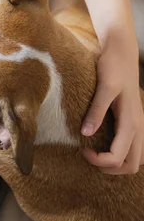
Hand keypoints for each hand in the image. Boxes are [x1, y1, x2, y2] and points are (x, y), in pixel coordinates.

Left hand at [82, 34, 143, 173]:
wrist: (121, 52)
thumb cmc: (112, 67)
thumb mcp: (103, 87)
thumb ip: (96, 111)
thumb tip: (86, 134)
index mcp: (131, 122)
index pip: (118, 157)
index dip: (99, 161)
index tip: (81, 150)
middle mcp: (139, 127)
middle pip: (131, 165)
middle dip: (109, 168)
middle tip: (88, 155)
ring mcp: (138, 126)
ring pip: (135, 159)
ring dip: (116, 163)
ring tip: (95, 153)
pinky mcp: (133, 122)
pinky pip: (133, 148)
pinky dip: (120, 154)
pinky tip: (102, 145)